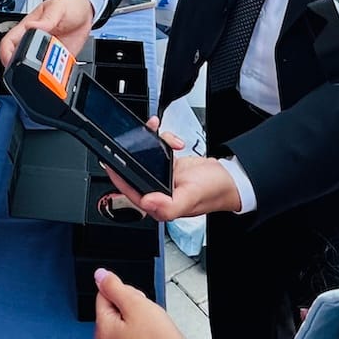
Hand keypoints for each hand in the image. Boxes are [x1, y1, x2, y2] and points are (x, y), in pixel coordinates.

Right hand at [0, 0, 95, 65]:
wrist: (85, 11)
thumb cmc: (68, 5)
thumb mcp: (57, 9)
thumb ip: (46, 19)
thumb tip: (31, 26)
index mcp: (28, 28)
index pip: (9, 43)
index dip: (5, 54)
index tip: (10, 63)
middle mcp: (34, 41)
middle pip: (19, 60)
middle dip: (24, 68)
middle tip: (37, 69)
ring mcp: (45, 51)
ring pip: (36, 69)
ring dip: (42, 73)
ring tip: (53, 71)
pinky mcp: (57, 58)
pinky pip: (53, 72)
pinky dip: (55, 76)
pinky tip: (60, 73)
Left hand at [93, 270, 210, 338]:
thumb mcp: (137, 305)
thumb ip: (114, 287)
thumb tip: (99, 276)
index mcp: (102, 331)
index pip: (104, 296)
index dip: (125, 293)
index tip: (139, 303)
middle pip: (114, 311)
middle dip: (132, 308)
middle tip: (149, 317)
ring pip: (125, 326)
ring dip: (139, 322)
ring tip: (154, 330)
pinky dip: (144, 337)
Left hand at [101, 122, 240, 220]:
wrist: (229, 178)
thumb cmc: (213, 192)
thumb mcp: (190, 198)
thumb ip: (168, 206)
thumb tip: (146, 202)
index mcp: (158, 203)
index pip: (130, 191)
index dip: (118, 177)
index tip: (109, 162)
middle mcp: (157, 190)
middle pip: (135, 170)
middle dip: (132, 152)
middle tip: (132, 137)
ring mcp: (162, 176)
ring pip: (145, 156)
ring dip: (149, 141)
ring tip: (155, 132)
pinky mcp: (168, 163)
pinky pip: (157, 148)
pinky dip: (164, 140)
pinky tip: (174, 142)